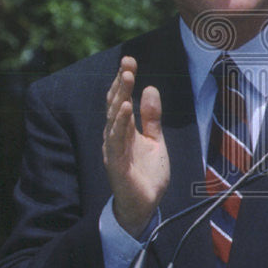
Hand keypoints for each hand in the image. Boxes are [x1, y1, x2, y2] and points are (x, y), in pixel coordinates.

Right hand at [103, 56, 169, 237]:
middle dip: (121, 83)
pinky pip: (115, 141)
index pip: (121, 100)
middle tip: (127, 63)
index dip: (124, 81)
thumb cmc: (146, 173)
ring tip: (126, 78)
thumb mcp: (154, 139)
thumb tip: (150, 88)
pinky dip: (120, 124)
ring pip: (113, 119)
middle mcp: (115, 136)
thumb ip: (151, 116)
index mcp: (124, 129)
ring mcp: (113, 149)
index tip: (129, 61)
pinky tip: (125, 109)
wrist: (144, 206)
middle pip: (115, 104)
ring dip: (120, 97)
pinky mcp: (116, 163)